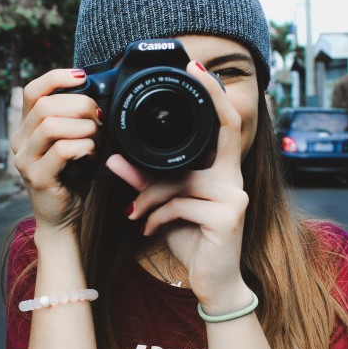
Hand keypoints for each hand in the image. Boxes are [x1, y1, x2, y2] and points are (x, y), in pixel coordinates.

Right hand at [11, 69, 101, 232]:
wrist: (61, 218)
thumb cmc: (70, 178)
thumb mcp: (69, 142)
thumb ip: (73, 119)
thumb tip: (95, 93)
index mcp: (26, 128)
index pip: (32, 91)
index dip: (56, 77)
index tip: (81, 76)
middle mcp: (19, 142)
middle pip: (46, 106)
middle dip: (80, 105)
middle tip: (100, 118)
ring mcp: (25, 160)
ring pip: (52, 126)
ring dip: (84, 128)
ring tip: (96, 139)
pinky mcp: (38, 177)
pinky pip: (63, 150)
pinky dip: (84, 146)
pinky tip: (92, 153)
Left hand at [106, 60, 251, 309]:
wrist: (213, 282)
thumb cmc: (193, 238)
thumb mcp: (165, 206)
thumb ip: (144, 180)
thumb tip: (113, 158)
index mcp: (222, 170)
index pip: (225, 122)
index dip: (213, 92)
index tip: (195, 66)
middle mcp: (233, 178)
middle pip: (210, 139)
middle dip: (189, 122)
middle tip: (149, 121)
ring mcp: (234, 197)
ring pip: (179, 180)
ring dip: (148, 197)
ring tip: (134, 214)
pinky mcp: (227, 217)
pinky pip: (179, 205)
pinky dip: (156, 216)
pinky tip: (147, 230)